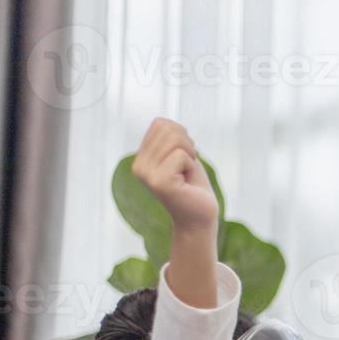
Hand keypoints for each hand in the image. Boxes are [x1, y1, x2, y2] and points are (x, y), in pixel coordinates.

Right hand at [132, 118, 216, 233]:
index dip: (182, 136)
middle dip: (187, 145)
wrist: (200, 218)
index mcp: (141, 158)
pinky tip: (186, 184)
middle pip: (168, 129)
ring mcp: (146, 174)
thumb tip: (162, 121)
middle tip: (188, 168)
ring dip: (190, 156)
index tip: (184, 158)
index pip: (161, 123)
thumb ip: (170, 137)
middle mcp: (138, 166)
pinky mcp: (158, 182)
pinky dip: (191, 167)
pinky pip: (182, 156)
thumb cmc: (194, 186)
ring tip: (186, 175)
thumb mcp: (182, 155)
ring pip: (176, 140)